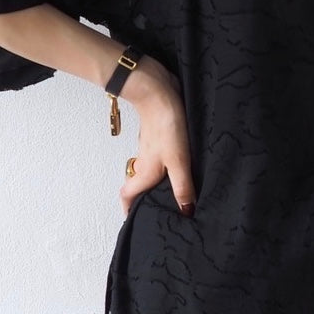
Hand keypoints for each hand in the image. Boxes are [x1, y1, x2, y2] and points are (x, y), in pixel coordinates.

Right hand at [118, 60, 196, 217]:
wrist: (158, 92)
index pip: (128, 195)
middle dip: (146, 198)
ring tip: (177, 192)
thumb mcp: (179, 161)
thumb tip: (186, 211)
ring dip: (158, 182)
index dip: (128, 209)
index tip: (135, 220)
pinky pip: (159, 157)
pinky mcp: (159, 137)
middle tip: (162, 210)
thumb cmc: (166, 127)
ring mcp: (151, 149)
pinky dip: (166, 166)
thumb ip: (183, 186)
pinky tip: (184, 166)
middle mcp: (144, 162)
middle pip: (139, 185)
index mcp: (145, 172)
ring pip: (149, 171)